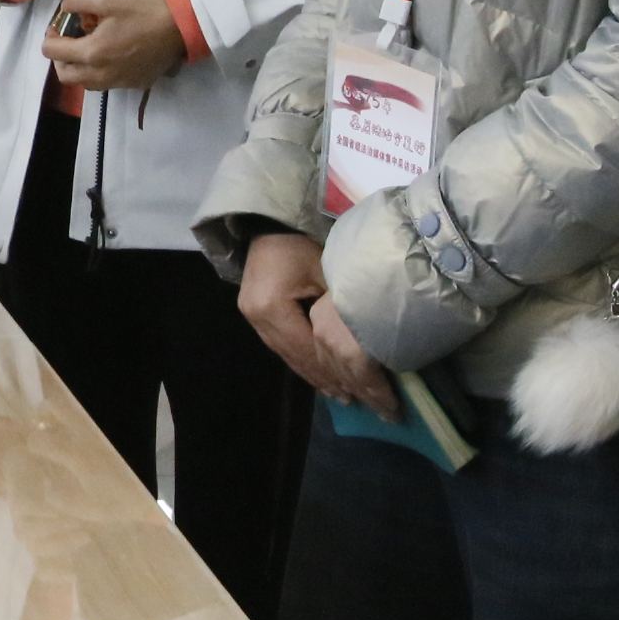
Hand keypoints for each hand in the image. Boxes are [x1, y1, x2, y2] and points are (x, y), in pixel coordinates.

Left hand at [42, 0, 184, 89]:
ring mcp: (119, 82)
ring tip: (86, 48)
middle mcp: (102, 74)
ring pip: (85, 83)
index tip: (58, 25)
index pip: (53, 52)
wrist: (183, 25)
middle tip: (67, 40)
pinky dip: (99, 73)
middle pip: (65, 75)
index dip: (50, 36)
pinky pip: (106, 84)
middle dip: (60, 57)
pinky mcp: (134, 84)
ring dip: (78, 68)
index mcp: (92, 52)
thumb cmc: (145, 9)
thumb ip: (78, 2)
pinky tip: (110, 54)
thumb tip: (63, 8)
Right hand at [237, 232, 391, 411]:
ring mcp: (252, 316)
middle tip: (353, 400)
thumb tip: (366, 342)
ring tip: (338, 393)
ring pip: (287, 354)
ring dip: (313, 373)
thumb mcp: (328, 270)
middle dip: (324, 379)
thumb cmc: (302, 240)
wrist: (269, 219)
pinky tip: (317, 373)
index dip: (334, 371)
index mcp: (272, 308)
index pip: (308, 349)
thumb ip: (340, 307)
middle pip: (295, 356)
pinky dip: (301, 359)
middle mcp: (257, 317)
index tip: (359, 391)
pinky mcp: (255, 311)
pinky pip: (281, 343)